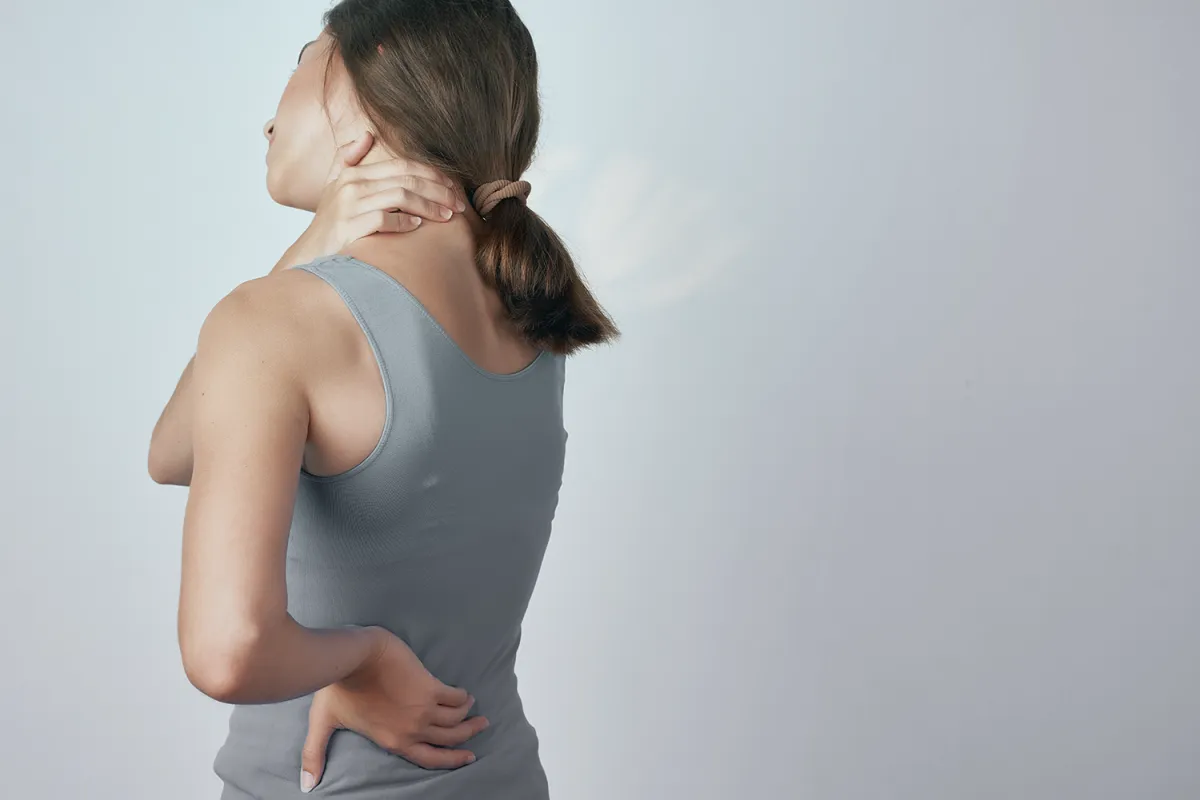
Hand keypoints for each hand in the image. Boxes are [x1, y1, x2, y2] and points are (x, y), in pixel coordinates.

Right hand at [271, 132, 466, 273]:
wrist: (310, 255)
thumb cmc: (331, 225)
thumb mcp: (335, 188)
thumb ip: (348, 160)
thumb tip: (367, 135)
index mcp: (354, 173)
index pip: (403, 166)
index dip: (432, 174)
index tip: (453, 187)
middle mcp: (351, 185)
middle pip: (406, 179)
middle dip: (438, 190)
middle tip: (459, 204)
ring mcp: (349, 206)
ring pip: (400, 196)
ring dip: (429, 206)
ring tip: (446, 216)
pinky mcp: (349, 227)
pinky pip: (384, 218)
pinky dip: (404, 221)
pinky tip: (417, 226)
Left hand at [300, 626, 487, 791]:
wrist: (351, 657)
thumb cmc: (336, 687)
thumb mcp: (323, 723)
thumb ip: (315, 754)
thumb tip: (306, 786)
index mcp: (393, 741)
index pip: (431, 758)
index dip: (453, 760)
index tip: (469, 756)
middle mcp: (412, 729)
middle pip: (450, 738)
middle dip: (469, 735)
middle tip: (481, 726)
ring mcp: (422, 709)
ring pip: (456, 718)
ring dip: (468, 715)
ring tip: (474, 708)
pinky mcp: (429, 686)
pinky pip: (455, 697)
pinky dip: (463, 697)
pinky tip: (465, 693)